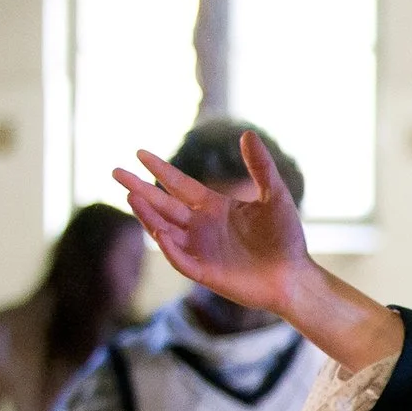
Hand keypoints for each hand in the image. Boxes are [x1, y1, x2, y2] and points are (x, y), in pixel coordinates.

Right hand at [113, 132, 313, 319]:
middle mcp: (201, 227)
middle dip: (140, 189)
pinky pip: (180, 258)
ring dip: (148, 215)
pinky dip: (169, 246)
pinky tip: (159, 231)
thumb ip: (261, 167)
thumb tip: (247, 133)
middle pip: (164, 205)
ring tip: (131, 196)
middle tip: (116, 172)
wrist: (295, 276)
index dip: (161, 170)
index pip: (180, 185)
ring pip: (165, 230)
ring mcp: (200, 249)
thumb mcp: (275, 196)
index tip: (140, 153)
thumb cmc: (286, 238)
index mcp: (214, 207)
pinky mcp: (204, 272)